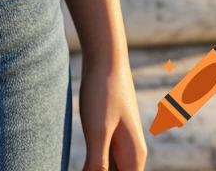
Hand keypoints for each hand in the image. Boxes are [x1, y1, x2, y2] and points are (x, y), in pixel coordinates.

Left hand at [79, 56, 148, 170]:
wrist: (106, 56)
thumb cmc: (104, 92)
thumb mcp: (98, 130)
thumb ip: (97, 164)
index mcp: (133, 158)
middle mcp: (131, 154)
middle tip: (82, 168)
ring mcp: (121, 143)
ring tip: (81, 166)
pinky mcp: (109, 133)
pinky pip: (102, 160)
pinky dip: (92, 167)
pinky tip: (82, 166)